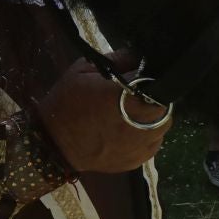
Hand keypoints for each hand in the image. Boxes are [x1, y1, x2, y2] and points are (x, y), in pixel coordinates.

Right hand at [32, 57, 168, 174]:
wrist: (53, 143)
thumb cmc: (67, 103)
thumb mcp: (84, 70)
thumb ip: (116, 59)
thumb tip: (138, 57)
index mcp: (126, 97)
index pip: (156, 83)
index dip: (151, 81)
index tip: (141, 80)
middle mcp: (139, 122)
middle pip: (165, 106)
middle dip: (154, 99)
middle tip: (136, 98)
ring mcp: (140, 145)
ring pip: (162, 126)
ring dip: (152, 118)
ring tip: (133, 115)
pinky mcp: (137, 161)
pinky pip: (153, 144)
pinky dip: (146, 136)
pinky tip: (129, 131)